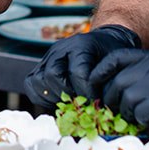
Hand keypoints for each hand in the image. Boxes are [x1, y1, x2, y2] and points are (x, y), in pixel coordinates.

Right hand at [25, 24, 141, 105]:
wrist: (104, 41)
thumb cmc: (112, 55)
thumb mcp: (117, 64)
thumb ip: (108, 82)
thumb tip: (99, 108)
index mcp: (81, 45)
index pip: (78, 73)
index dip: (87, 93)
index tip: (97, 103)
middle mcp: (60, 49)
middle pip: (53, 75)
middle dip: (68, 95)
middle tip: (81, 104)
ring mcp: (48, 57)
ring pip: (38, 80)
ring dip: (53, 97)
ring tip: (69, 103)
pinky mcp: (41, 66)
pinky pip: (31, 84)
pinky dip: (42, 97)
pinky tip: (58, 101)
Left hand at [95, 49, 148, 137]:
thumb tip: (124, 89)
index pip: (114, 58)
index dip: (99, 72)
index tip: (95, 86)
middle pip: (115, 82)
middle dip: (112, 100)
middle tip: (121, 113)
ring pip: (125, 99)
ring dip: (128, 114)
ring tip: (141, 119)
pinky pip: (141, 113)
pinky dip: (143, 122)